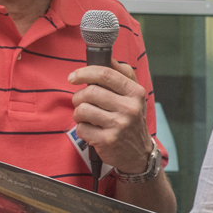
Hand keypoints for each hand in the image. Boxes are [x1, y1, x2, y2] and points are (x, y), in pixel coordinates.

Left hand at [69, 60, 151, 174]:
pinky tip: (91, 131)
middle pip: (90, 92)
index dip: (84, 72)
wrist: (138, 153)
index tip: (73, 77)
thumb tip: (109, 58)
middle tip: (81, 102)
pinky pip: (81, 128)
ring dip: (78, 113)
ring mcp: (119, 125)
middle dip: (79, 97)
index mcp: (135, 93)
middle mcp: (129, 108)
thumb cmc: (132, 121)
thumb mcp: (134, 97)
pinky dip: (82, 129)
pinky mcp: (108, 140)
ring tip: (86, 117)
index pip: (105, 74)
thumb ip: (123, 75)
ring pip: (82, 110)